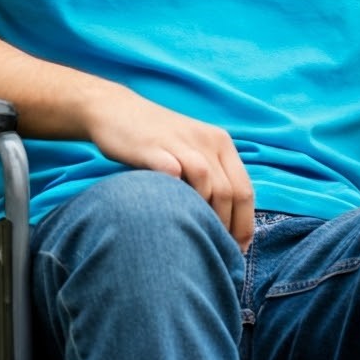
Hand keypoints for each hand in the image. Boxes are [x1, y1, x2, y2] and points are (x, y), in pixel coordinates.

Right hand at [82, 85, 255, 248]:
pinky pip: (173, 174)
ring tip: (198, 238)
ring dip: (206, 216)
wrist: (115, 110)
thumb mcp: (191, 148)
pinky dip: (177, 196)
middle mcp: (206, 141)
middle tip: (218, 250)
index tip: (239, 248)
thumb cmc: (155, 138)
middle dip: (228, 227)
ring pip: (208, 185)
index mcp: (220, 142)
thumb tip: (226, 219)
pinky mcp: (152, 148)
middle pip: (229, 192)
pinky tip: (171, 217)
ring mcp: (179, 143)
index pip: (245, 189)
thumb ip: (211, 175)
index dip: (245, 224)